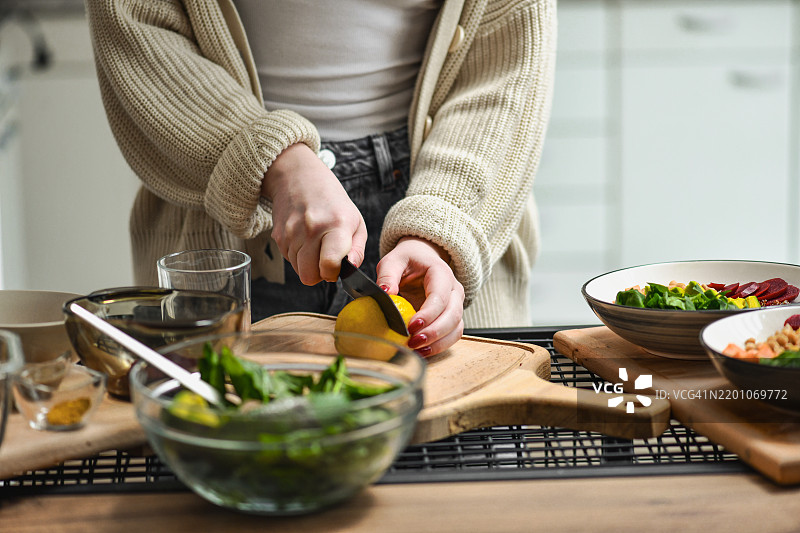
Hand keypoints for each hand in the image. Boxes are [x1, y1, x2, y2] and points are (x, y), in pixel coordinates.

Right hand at [262, 143, 366, 284]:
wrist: (298, 177)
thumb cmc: (331, 201)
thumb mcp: (355, 221)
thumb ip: (357, 250)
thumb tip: (351, 270)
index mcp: (336, 225)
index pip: (329, 264)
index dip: (333, 273)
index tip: (336, 267)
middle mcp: (311, 229)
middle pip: (309, 276)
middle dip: (319, 273)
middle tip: (326, 259)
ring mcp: (291, 233)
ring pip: (298, 270)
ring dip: (308, 263)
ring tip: (315, 243)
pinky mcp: (278, 236)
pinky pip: (289, 260)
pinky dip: (298, 255)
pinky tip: (304, 238)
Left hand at [376, 237, 464, 355]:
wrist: (422, 259)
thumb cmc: (408, 260)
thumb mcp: (393, 261)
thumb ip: (388, 275)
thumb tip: (385, 293)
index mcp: (441, 273)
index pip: (440, 297)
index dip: (428, 314)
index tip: (410, 327)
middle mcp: (454, 290)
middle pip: (453, 315)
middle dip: (434, 332)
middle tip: (413, 342)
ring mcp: (456, 304)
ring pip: (456, 328)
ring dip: (439, 343)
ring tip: (417, 350)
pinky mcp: (452, 317)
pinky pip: (452, 334)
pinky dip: (440, 346)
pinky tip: (423, 351)